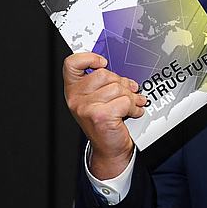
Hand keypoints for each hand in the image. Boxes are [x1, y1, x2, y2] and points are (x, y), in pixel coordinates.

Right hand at [63, 52, 147, 178]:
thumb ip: (105, 83)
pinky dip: (134, 107)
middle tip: (129, 91)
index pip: (72, 64)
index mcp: (74, 89)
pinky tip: (133, 112)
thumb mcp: (100, 99)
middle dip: (122, 83)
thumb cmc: (106, 121)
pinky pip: (125, 101)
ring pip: (118, 88)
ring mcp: (86, 108)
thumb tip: (123, 72)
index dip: (88, 58)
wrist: (110, 149)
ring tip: (133, 104)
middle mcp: (76, 98)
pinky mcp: (100, 116)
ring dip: (131, 97)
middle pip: (104, 74)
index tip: (103, 63)